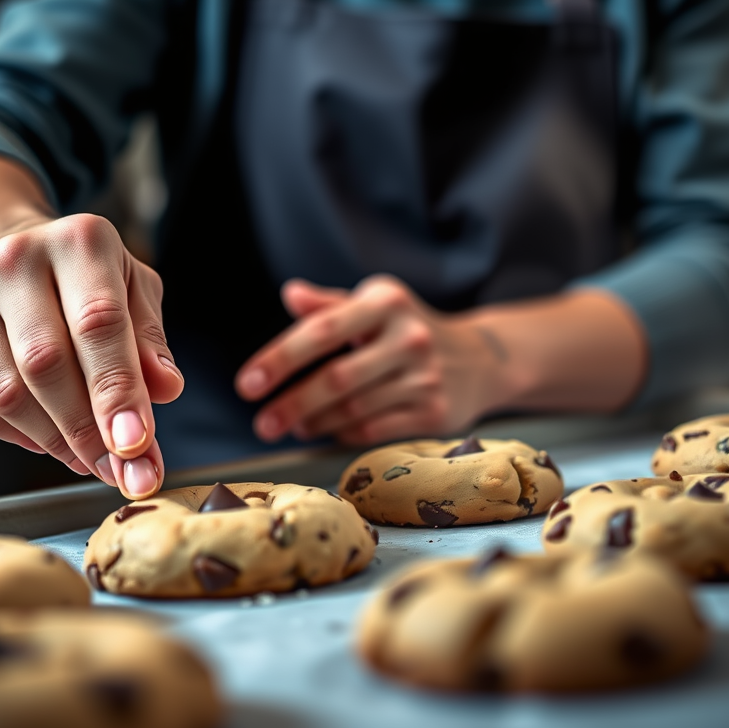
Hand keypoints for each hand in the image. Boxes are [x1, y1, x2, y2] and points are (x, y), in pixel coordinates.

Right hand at [0, 211, 181, 498]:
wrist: (23, 264)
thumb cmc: (94, 284)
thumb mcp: (137, 293)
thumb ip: (152, 341)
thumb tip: (166, 390)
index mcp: (78, 241)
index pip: (99, 323)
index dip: (118, 390)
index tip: (137, 443)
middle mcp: (16, 262)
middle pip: (47, 363)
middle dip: (89, 428)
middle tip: (123, 470)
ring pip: (10, 395)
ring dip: (58, 442)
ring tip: (97, 461)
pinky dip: (25, 440)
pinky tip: (58, 443)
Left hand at [234, 276, 496, 446]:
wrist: (481, 359)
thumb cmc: (407, 329)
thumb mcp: (374, 305)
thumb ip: (330, 305)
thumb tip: (290, 293)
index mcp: (385, 302)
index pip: (323, 330)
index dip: (280, 358)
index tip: (247, 384)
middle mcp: (408, 337)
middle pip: (336, 379)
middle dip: (292, 404)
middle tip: (261, 424)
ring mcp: (425, 377)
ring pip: (353, 409)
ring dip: (313, 422)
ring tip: (291, 425)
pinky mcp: (436, 412)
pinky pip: (375, 430)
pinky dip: (343, 433)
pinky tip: (325, 430)